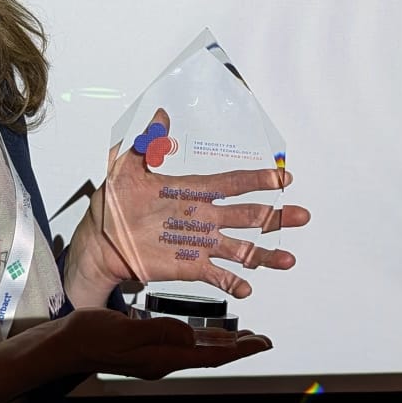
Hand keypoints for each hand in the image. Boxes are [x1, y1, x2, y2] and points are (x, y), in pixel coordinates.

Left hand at [62, 107, 309, 305]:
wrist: (99, 242)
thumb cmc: (113, 203)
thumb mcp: (125, 166)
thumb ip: (146, 143)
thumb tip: (160, 114)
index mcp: (193, 191)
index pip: (232, 183)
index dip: (258, 180)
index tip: (283, 177)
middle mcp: (203, 217)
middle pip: (247, 216)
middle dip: (275, 216)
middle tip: (302, 214)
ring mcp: (199, 243)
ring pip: (240, 249)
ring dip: (264, 255)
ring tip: (287, 260)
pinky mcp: (189, 266)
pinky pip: (217, 275)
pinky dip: (233, 282)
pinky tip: (248, 287)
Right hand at [64, 306, 272, 380]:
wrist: (66, 344)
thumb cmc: (92, 337)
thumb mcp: (126, 332)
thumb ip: (159, 332)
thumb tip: (190, 334)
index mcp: (163, 357)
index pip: (211, 355)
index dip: (240, 350)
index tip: (263, 343)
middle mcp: (164, 359)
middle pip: (210, 354)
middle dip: (237, 347)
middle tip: (261, 339)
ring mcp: (155, 354)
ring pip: (198, 348)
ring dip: (221, 342)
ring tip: (241, 336)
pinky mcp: (146, 345)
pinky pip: (182, 341)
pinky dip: (200, 335)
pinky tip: (202, 330)